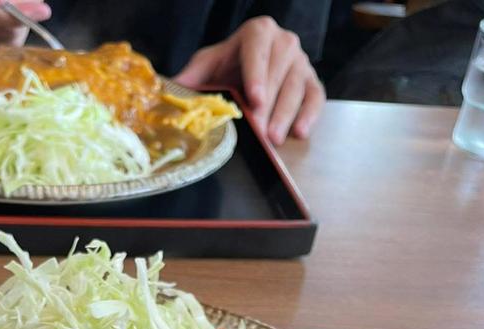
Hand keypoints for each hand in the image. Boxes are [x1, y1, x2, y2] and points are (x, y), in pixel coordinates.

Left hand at [175, 16, 324, 144]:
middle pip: (279, 73)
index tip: (254, 99)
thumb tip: (167, 93)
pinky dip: (310, 115)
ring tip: (274, 139)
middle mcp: (283, 42)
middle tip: (260, 132)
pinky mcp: (311, 81)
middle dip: (268, 106)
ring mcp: (300, 62)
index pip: (258, 49)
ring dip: (285, 115)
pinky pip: (315, 96)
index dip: (257, 74)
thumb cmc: (225, 68)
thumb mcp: (204, 68)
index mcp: (256, 34)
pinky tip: (298, 132)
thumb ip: (189, 79)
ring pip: (297, 87)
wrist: (244, 70)